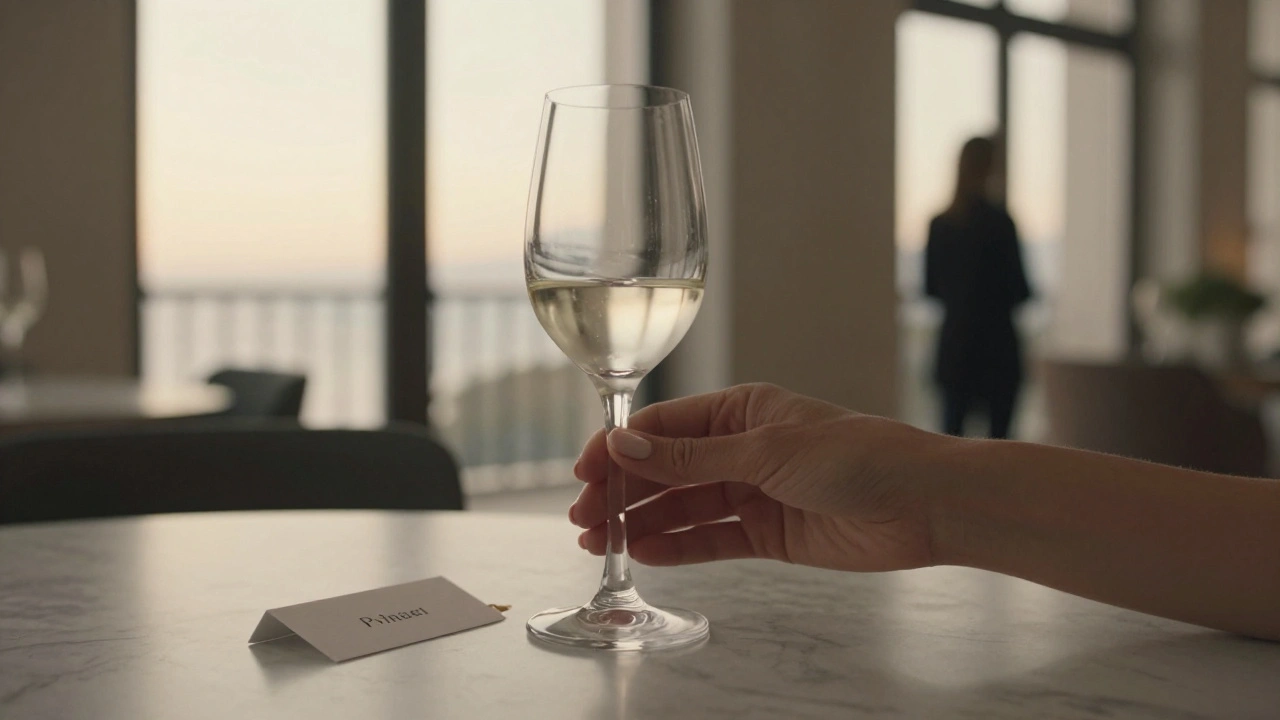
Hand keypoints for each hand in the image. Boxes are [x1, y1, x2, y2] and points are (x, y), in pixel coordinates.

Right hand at [569, 383, 945, 571]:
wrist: (922, 505)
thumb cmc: (855, 457)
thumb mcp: (765, 451)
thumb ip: (692, 459)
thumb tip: (623, 448)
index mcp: (742, 411)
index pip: (665, 428)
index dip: (620, 449)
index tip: (582, 472)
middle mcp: (743, 449)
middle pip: (667, 470)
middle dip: (622, 492)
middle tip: (582, 519)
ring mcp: (754, 492)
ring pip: (684, 506)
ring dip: (642, 521)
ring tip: (600, 543)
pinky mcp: (769, 533)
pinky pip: (713, 538)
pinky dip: (679, 546)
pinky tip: (646, 554)